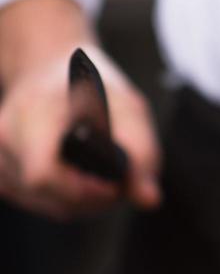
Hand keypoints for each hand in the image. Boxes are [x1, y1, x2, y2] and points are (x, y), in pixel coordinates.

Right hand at [0, 0, 161, 219]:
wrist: (50, 69)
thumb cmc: (94, 87)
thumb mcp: (129, 108)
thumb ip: (142, 153)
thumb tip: (149, 200)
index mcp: (33, 113)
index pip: (42, 174)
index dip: (82, 190)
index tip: (114, 186)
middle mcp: (6, 135)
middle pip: (47, 195)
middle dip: (91, 198)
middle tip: (119, 184)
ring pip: (44, 204)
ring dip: (82, 202)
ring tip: (105, 179)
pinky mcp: (1, 171)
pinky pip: (37, 202)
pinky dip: (66, 199)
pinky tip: (84, 180)